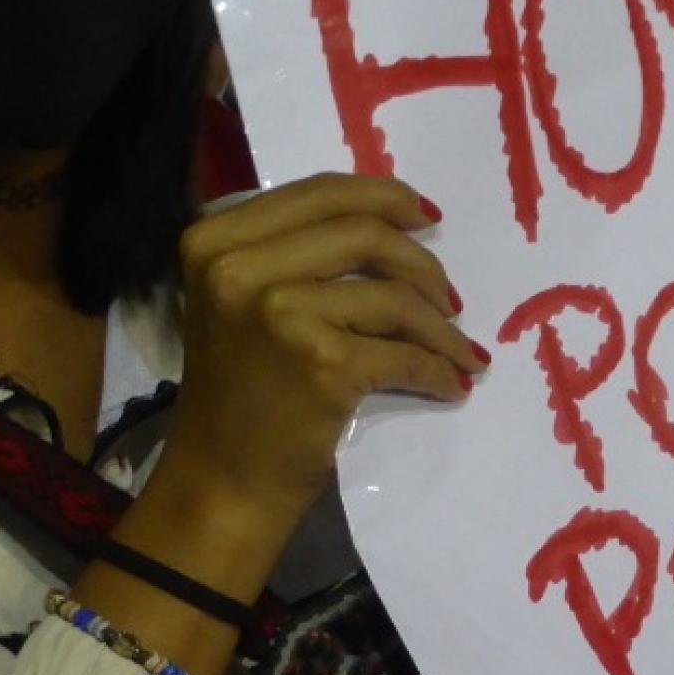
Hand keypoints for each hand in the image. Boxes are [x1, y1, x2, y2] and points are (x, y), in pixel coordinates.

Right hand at [155, 173, 484, 525]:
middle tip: (449, 296)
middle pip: (363, 232)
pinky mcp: (321, 362)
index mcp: (215, 240)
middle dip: (422, 262)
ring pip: (394, 295)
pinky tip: (450, 383)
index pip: (319, 193)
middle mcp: (238, 267)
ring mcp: (278, 313)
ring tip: (458, 347)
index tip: (426, 217)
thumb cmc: (238, 392)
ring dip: (441, 326)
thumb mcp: (240, 300)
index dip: (385, 196)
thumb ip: (293, 252)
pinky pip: (404, 352)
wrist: (221, 481)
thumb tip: (397, 220)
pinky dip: (437, 368)